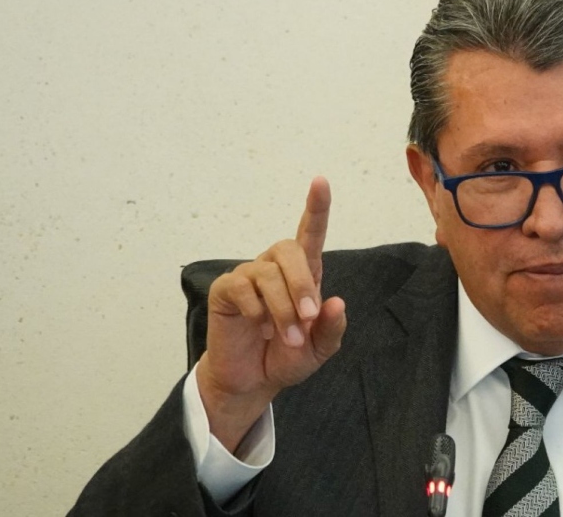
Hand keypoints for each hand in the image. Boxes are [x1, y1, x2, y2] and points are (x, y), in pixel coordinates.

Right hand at [196, 177, 346, 451]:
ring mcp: (249, 276)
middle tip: (308, 317)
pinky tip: (259, 327)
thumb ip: (331, 329)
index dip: (316, 207)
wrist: (253, 381)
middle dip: (302, 283)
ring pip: (268, 274)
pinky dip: (256, 310)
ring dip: (283, 309)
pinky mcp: (225, 290)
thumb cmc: (286, 357)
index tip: (321, 181)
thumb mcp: (318, 350)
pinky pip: (241, 287)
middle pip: (288, 249)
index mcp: (304, 275)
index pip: (310, 233)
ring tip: (287, 337)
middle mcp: (275, 268)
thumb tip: (337, 302)